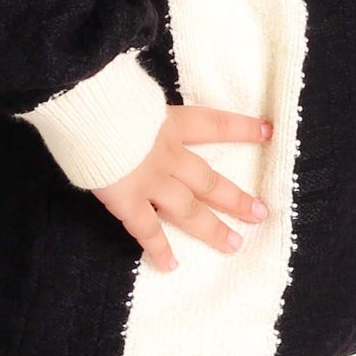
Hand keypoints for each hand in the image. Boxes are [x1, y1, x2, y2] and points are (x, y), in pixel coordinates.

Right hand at [93, 106, 273, 271]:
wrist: (87, 109)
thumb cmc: (104, 93)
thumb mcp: (132, 90)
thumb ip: (141, 103)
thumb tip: (135, 98)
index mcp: (169, 122)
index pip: (214, 125)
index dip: (242, 128)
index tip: (268, 133)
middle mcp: (167, 154)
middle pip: (209, 180)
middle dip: (236, 198)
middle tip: (260, 213)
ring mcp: (149, 180)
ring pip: (188, 209)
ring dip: (212, 228)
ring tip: (233, 244)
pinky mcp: (126, 199)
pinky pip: (146, 229)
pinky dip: (159, 249)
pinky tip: (171, 265)